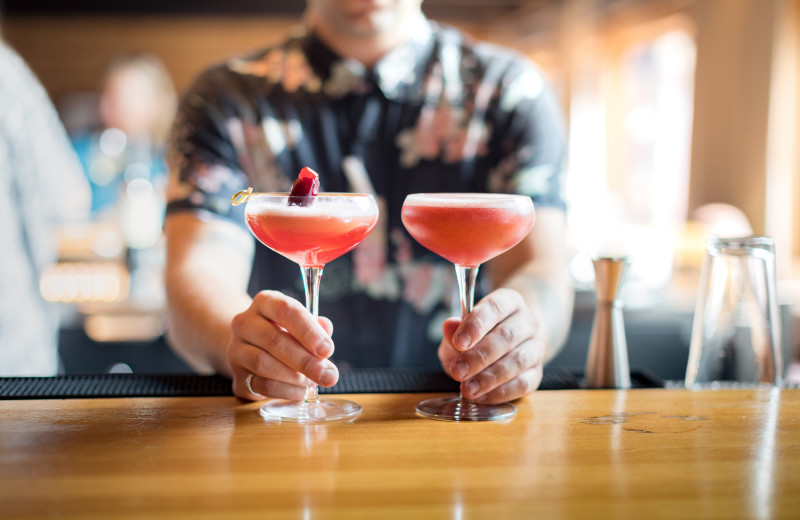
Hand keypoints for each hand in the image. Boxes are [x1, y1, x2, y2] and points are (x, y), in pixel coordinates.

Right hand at [228, 290, 338, 400]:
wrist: (252, 349)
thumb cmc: (284, 333)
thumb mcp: (301, 323)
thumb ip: (316, 326)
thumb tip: (326, 330)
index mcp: (265, 302)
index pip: (285, 310)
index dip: (308, 331)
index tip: (327, 349)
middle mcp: (245, 323)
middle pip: (274, 340)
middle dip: (305, 360)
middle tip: (328, 374)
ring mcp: (236, 350)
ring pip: (263, 364)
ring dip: (294, 376)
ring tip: (312, 382)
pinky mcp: (237, 377)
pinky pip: (261, 385)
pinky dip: (286, 391)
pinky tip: (301, 391)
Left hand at [438, 288, 544, 403]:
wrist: (511, 343)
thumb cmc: (480, 335)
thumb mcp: (462, 329)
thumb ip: (454, 331)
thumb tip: (449, 326)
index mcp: (509, 301)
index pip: (494, 307)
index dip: (476, 325)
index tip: (459, 342)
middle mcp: (527, 321)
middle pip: (507, 336)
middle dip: (480, 356)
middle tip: (458, 371)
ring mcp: (536, 347)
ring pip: (518, 361)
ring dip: (490, 377)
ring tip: (468, 389)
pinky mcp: (537, 372)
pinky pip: (524, 383)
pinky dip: (501, 392)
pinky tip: (482, 396)